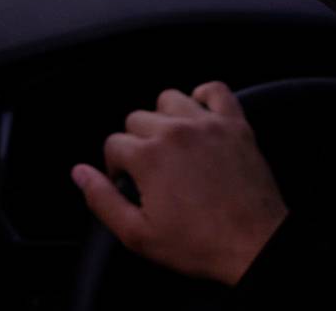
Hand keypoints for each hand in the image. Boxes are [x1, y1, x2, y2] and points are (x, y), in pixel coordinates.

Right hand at [72, 82, 287, 285]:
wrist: (255, 246)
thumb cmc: (201, 244)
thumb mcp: (138, 235)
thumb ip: (102, 200)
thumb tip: (80, 173)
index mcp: (149, 156)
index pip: (113, 143)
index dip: (116, 168)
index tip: (130, 185)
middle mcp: (175, 131)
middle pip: (137, 119)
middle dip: (137, 144)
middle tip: (151, 172)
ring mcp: (207, 124)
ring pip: (169, 99)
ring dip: (164, 119)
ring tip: (172, 146)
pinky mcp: (235, 125)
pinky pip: (215, 90)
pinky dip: (204, 98)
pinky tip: (199, 118)